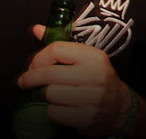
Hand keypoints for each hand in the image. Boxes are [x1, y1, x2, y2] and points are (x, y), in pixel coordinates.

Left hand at [17, 25, 131, 135]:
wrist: (120, 106)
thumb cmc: (98, 79)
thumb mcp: (85, 58)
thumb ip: (60, 45)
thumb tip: (37, 29)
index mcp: (93, 56)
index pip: (56, 49)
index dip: (38, 58)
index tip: (31, 67)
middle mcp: (94, 74)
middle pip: (49, 74)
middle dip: (31, 79)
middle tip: (25, 82)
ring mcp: (92, 97)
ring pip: (50, 94)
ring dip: (45, 96)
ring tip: (51, 94)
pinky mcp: (87, 117)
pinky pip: (55, 113)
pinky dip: (53, 111)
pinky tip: (60, 107)